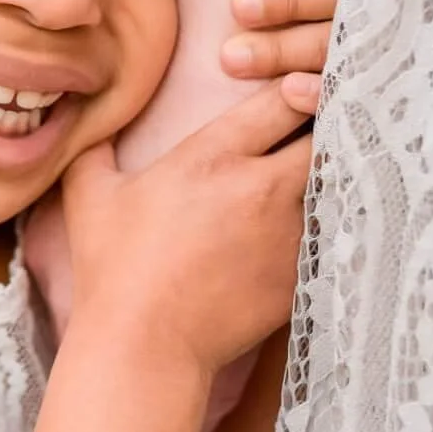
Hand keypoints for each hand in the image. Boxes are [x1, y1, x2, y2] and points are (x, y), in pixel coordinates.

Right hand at [60, 76, 319, 378]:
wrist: (146, 344)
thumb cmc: (113, 267)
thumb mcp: (89, 195)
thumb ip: (96, 146)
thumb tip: (92, 117)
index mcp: (212, 156)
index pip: (283, 99)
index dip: (300, 87)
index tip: (297, 90)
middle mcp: (260, 185)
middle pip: (328, 133)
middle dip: (332, 124)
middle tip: (331, 124)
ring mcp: (288, 232)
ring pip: (342, 181)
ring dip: (340, 171)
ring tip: (342, 168)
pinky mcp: (302, 273)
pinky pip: (337, 231)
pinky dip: (339, 219)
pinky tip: (334, 218)